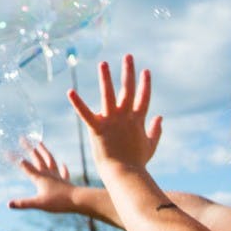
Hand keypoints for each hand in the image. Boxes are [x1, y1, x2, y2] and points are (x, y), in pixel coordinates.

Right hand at [8, 140, 75, 211]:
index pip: (25, 166)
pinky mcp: (65, 181)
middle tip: (23, 138)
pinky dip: (62, 168)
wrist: (78, 200)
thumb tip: (8, 204)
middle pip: (37, 158)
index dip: (15, 159)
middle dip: (29, 148)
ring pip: (50, 160)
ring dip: (44, 151)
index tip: (6, 151)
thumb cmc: (58, 202)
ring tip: (40, 143)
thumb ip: (23, 203)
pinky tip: (62, 164)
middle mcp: (48, 174)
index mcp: (40, 178)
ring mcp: (57, 176)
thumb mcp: (38, 204)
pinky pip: (63, 172)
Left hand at [69, 54, 161, 170]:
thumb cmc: (137, 163)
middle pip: (128, 89)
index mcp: (138, 120)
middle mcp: (125, 117)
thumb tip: (160, 118)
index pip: (143, 97)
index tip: (145, 70)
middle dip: (128, 71)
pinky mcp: (98, 128)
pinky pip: (85, 113)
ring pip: (108, 95)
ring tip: (103, 63)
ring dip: (106, 78)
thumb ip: (156, 131)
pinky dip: (77, 103)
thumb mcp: (150, 146)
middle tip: (128, 56)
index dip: (145, 84)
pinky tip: (70, 91)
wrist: (125, 175)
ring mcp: (112, 121)